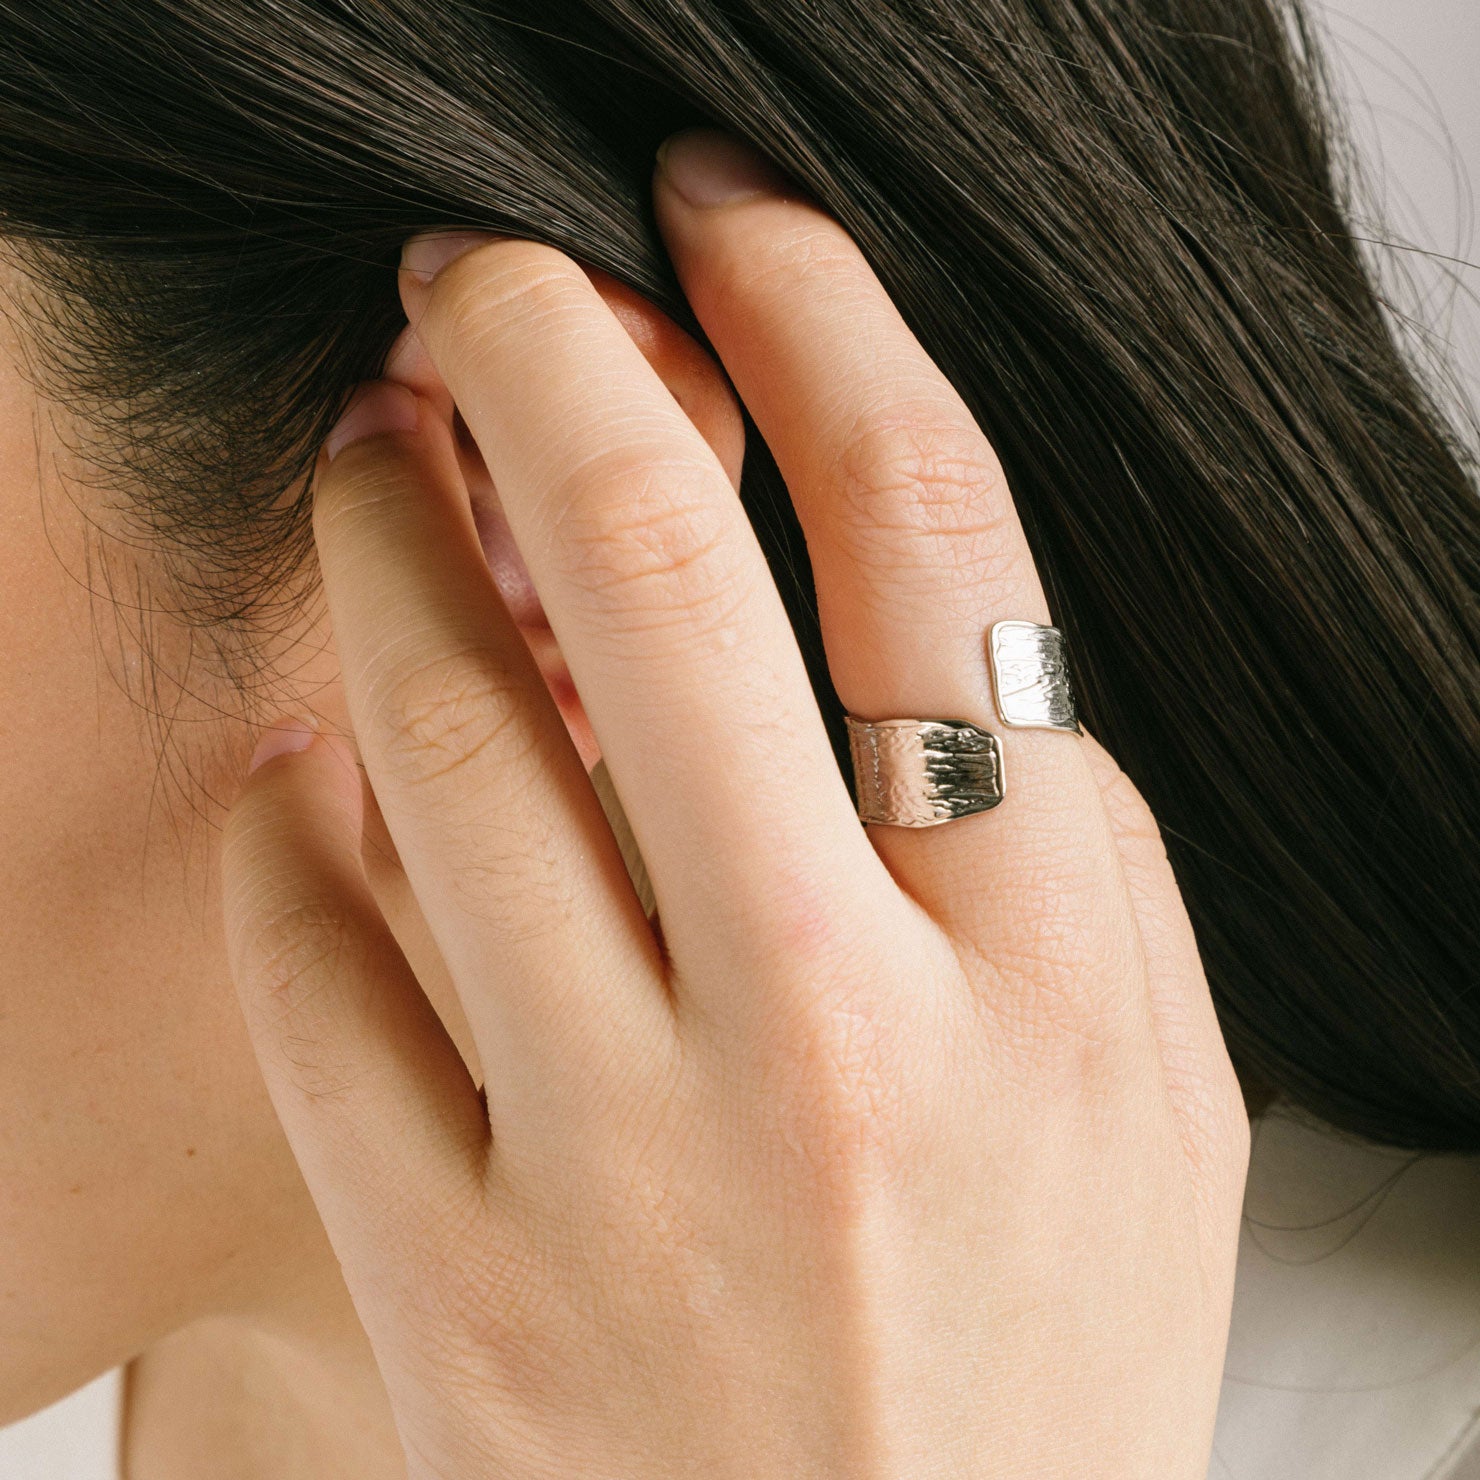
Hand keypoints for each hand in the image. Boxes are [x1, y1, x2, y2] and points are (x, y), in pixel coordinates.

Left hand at [220, 127, 1249, 1478]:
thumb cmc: (1041, 1363)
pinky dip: (296, 818)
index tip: (729, 219)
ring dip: (383, 545)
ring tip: (376, 460)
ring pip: (438, 742)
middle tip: (477, 276)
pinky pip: (311, 963)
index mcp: (1038, 984)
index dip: (823, 320)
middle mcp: (825, 1051)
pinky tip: (324, 766)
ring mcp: (612, 1174)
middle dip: (543, 359)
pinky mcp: (446, 1281)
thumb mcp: (1143, 1095)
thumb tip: (891, 640)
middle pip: (653, 581)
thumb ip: (1049, 852)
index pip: (929, 544)